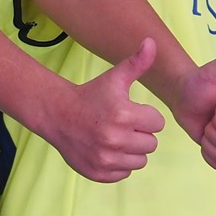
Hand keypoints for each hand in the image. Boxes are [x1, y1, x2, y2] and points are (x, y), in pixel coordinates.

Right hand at [40, 38, 165, 181]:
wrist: (57, 114)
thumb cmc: (90, 95)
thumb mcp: (114, 78)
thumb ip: (137, 63)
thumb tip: (152, 42)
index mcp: (124, 115)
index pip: (158, 123)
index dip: (146, 116)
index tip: (130, 111)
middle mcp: (115, 139)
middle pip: (151, 144)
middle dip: (141, 133)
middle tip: (122, 124)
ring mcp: (106, 159)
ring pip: (140, 161)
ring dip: (132, 150)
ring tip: (115, 137)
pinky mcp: (98, 173)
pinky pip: (125, 173)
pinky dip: (119, 164)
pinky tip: (107, 149)